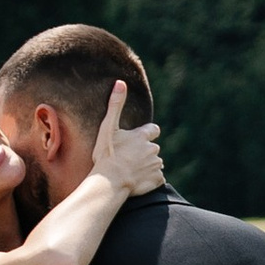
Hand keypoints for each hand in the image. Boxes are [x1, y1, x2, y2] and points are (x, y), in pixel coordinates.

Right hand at [91, 79, 164, 200]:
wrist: (110, 182)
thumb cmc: (106, 155)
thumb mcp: (108, 128)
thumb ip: (116, 105)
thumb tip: (120, 82)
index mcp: (142, 136)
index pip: (153, 130)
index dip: (147, 134)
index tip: (138, 140)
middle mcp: (153, 149)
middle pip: (152, 149)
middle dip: (144, 153)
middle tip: (128, 159)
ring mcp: (156, 165)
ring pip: (155, 164)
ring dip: (146, 166)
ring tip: (130, 171)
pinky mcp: (157, 179)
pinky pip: (156, 178)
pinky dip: (149, 180)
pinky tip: (136, 182)